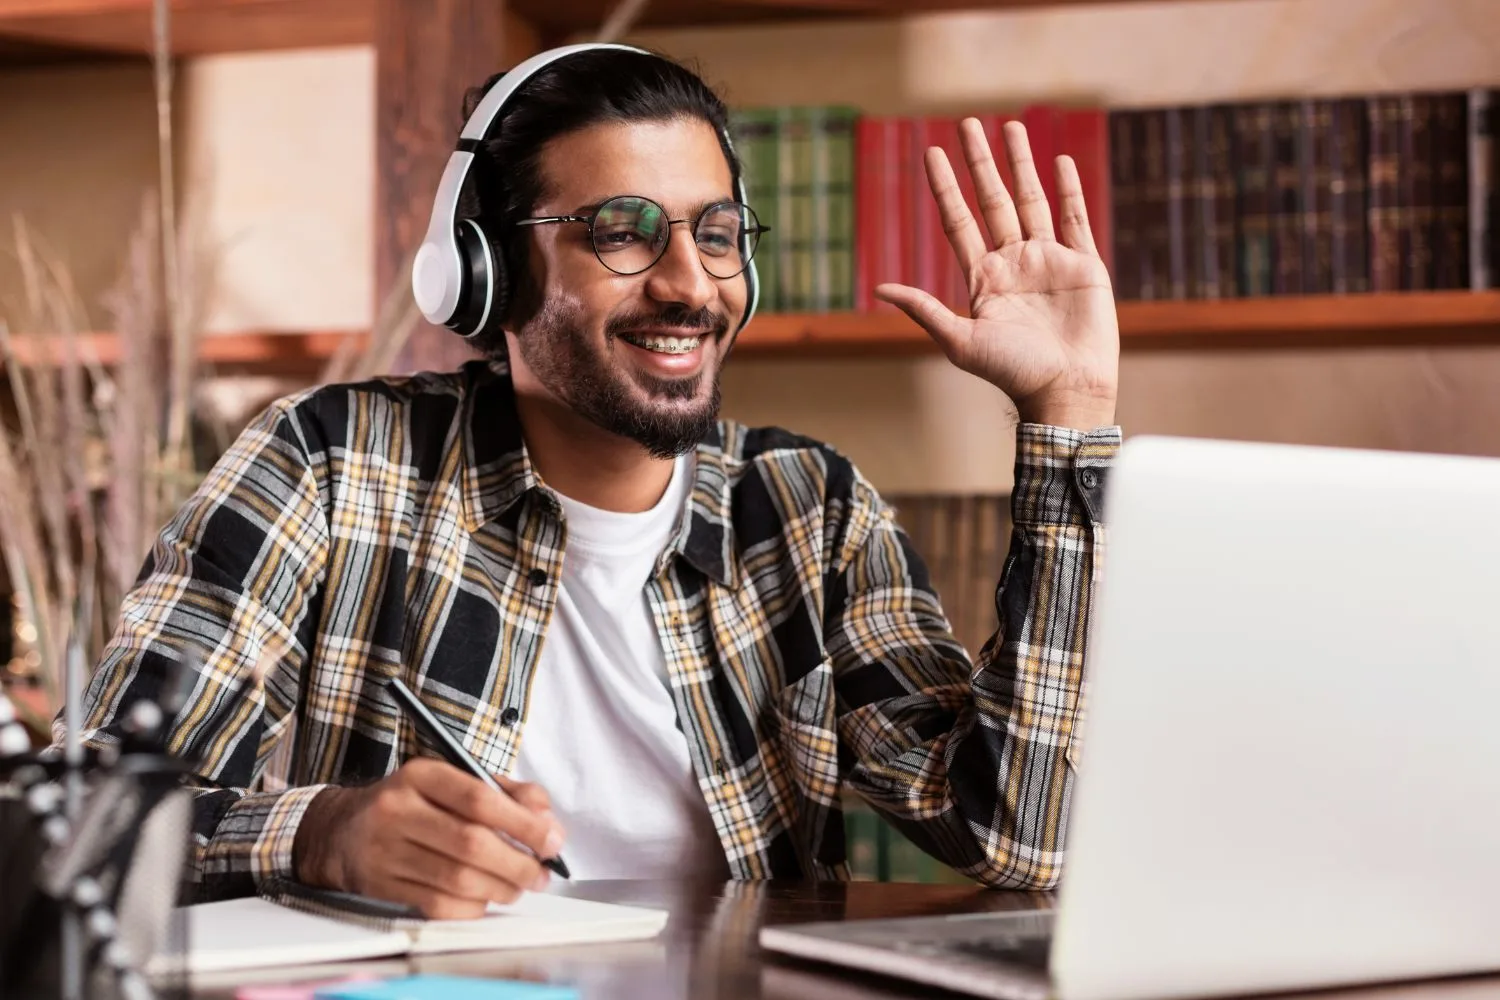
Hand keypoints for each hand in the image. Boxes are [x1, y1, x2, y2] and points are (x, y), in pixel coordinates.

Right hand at [293, 758, 565, 918]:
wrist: (343, 830)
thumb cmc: (414, 803)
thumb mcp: (455, 781)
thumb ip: (507, 793)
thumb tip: (547, 820)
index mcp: (421, 775)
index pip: (480, 799)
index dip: (523, 823)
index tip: (552, 840)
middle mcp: (398, 810)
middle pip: (472, 844)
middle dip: (518, 864)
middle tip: (541, 873)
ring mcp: (385, 850)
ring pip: (458, 880)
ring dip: (500, 888)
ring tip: (518, 886)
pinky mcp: (381, 886)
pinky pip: (438, 905)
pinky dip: (472, 907)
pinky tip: (484, 898)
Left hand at [874, 118, 1119, 430]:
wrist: (1066, 389)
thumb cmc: (1012, 372)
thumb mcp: (961, 340)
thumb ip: (924, 310)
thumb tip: (880, 288)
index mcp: (983, 278)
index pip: (958, 220)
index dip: (945, 187)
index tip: (932, 153)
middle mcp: (1013, 263)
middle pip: (993, 200)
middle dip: (980, 162)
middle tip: (968, 123)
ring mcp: (1049, 261)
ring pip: (1032, 200)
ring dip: (1021, 164)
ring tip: (1012, 127)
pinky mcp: (1084, 266)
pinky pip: (1074, 218)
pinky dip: (1068, 189)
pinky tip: (1059, 160)